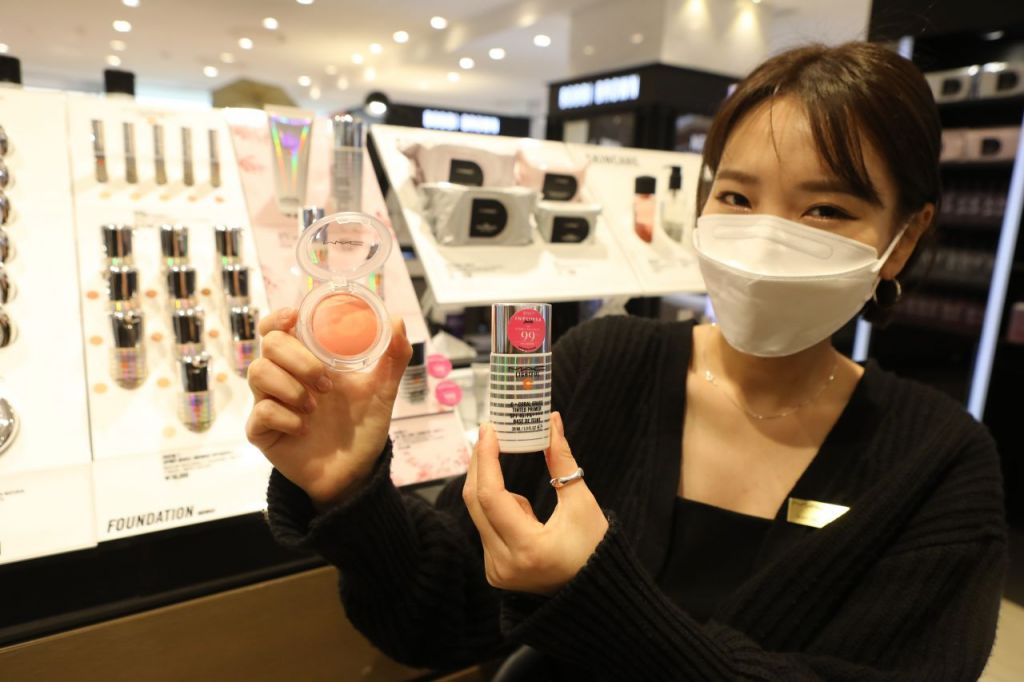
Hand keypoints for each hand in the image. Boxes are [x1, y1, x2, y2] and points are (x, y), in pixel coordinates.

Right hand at [246, 307, 412, 508]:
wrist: (355, 472)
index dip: (279, 317)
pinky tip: (303, 429)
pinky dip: (285, 417)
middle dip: (298, 359)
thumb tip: (397, 321)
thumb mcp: (382, 391)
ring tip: (315, 407)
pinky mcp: (262, 430)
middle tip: (326, 384)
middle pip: (269, 345)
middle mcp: (285, 376)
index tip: (294, 318)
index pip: (279, 328)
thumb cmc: (362, 428)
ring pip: (258, 372)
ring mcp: (271, 402)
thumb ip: (393, 357)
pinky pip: (260, 412)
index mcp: (308, 360)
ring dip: (290, 387)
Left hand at [462, 412, 608, 595]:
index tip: (489, 430)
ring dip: (496, 492)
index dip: (486, 459)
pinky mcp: (493, 571)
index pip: (491, 496)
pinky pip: (487, 528)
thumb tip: (552, 421)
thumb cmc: (595, 548)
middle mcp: (503, 564)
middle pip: (476, 502)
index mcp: (527, 548)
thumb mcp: (582, 503)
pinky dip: (500, 513)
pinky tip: (527, 524)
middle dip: (481, 464)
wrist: (595, 594)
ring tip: (532, 509)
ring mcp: (495, 571)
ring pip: (480, 514)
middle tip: (490, 434)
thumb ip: (562, 461)